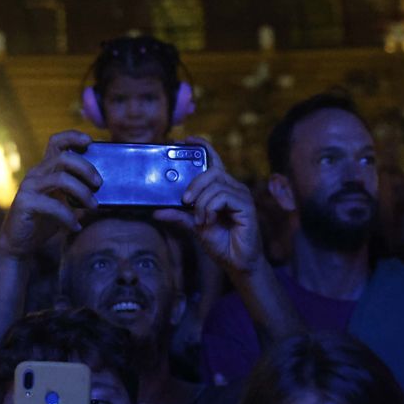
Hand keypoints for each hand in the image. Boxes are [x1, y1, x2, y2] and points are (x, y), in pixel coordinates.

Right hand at [0, 131, 99, 259]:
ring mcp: (29, 187)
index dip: (73, 136)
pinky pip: (53, 205)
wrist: (19, 243)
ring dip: (82, 192)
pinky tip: (76, 227)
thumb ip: (78, 192)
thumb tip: (103, 188)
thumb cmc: (45, 221)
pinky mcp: (25, 203)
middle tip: (99, 184)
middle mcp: (36, 173)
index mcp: (46, 169)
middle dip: (86, 168)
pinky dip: (69, 217)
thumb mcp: (65, 202)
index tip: (90, 140)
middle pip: (64, 157)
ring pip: (61, 178)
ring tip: (93, 206)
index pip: (56, 142)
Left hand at [154, 139, 262, 276]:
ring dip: (201, 203)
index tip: (186, 140)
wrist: (236, 263)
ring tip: (199, 219)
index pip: (214, 161)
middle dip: (194, 183)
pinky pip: (222, 197)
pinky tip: (208, 221)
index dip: (202, 147)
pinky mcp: (247, 206)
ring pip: (215, 184)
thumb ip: (179, 215)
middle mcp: (234, 188)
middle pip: (212, 171)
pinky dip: (210, 208)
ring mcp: (242, 196)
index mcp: (223, 188)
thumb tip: (156, 211)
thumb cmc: (221, 242)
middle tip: (184, 200)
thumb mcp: (194, 226)